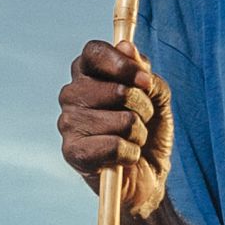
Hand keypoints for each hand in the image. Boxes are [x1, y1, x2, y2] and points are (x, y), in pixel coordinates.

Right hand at [57, 38, 171, 218]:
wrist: (149, 177)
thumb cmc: (149, 133)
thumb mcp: (157, 97)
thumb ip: (145, 73)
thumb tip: (127, 47)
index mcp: (88, 74)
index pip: (94, 52)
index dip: (122, 63)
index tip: (145, 80)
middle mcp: (71, 95)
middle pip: (115, 88)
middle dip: (143, 106)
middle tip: (142, 119)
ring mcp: (68, 123)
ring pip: (122, 120)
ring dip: (139, 133)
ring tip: (133, 140)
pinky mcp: (72, 152)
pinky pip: (115, 145)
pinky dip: (131, 153)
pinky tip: (125, 158)